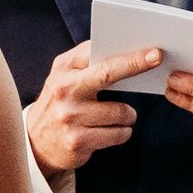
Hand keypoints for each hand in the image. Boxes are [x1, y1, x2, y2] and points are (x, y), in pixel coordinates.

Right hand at [28, 42, 159, 176]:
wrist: (36, 142)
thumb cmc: (61, 103)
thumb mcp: (65, 77)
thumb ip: (88, 63)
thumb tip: (127, 51)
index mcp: (63, 68)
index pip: (98, 54)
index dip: (127, 52)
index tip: (152, 50)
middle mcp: (64, 90)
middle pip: (107, 74)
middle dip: (135, 65)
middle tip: (156, 58)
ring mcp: (70, 116)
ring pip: (121, 111)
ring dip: (127, 116)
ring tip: (117, 117)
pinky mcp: (78, 140)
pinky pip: (118, 134)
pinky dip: (122, 132)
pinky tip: (111, 131)